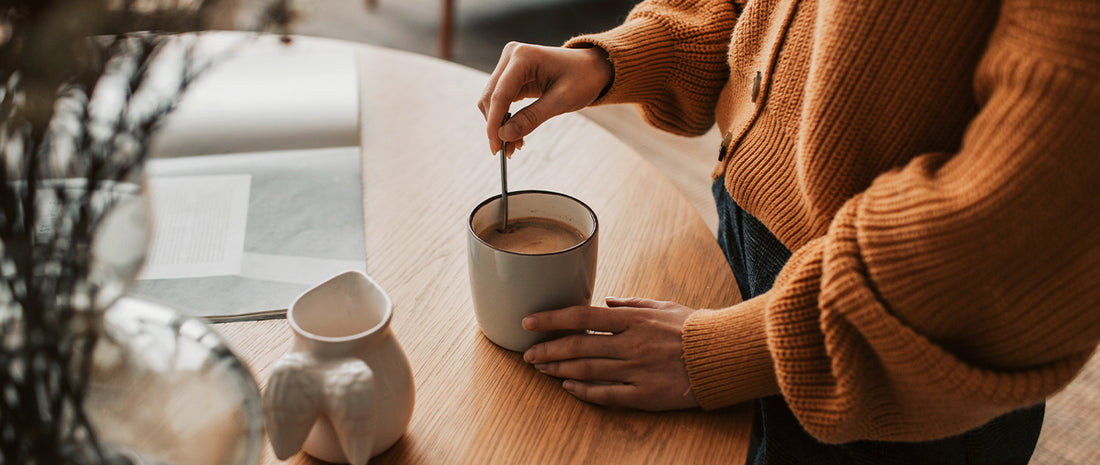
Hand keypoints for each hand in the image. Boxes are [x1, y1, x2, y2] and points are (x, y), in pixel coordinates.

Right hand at [478, 42, 612, 155]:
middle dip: (496, 126)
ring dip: (499, 124)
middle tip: (506, 151)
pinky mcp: (512, 75)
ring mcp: (510, 65)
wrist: (593, 67)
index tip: (495, 148)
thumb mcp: (561, 101)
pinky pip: (501, 100)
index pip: (500, 94)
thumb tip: (505, 135)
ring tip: (514, 145)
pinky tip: (516, 133)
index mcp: (523, 57)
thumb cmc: (583, 78)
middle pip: (490, 97)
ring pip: (492, 100)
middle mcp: (512, 56)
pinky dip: (505, 118)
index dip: (494, 123)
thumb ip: (532, 118)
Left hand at [521, 297, 698, 410]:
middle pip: (578, 348)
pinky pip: (607, 395)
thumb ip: (631, 304)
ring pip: (587, 371)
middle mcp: (630, 345)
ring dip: (559, 370)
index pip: (582, 317)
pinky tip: (568, 388)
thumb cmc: (693, 328)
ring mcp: (636, 371)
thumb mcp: (662, 306)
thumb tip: (607, 301)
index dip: (551, 319)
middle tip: (527, 353)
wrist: (723, 355)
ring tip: (541, 368)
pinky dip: (584, 391)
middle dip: (547, 350)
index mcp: (633, 320)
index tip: (529, 321)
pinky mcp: (645, 394)